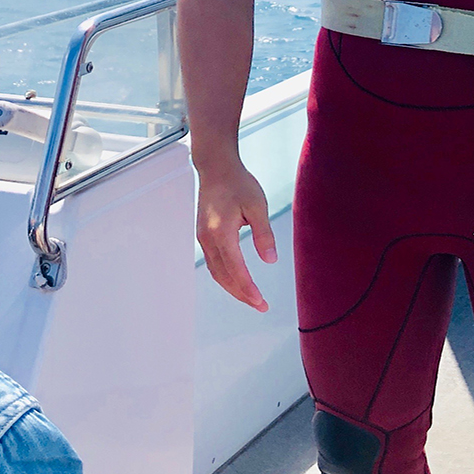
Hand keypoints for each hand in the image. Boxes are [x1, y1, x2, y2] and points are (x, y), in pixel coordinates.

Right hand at [196, 160, 277, 311]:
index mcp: (221, 232)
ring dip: (233, 288)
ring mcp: (203, 238)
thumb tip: (270, 260)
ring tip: (251, 298)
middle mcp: (208, 238)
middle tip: (260, 306)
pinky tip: (237, 280)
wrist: (216, 168)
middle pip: (224, 276)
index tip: (261, 302)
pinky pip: (214, 263)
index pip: (235, 270)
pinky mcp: (204, 235)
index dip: (248, 289)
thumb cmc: (237, 183)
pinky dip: (226, 276)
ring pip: (217, 272)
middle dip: (242, 294)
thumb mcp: (257, 206)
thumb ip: (264, 234)